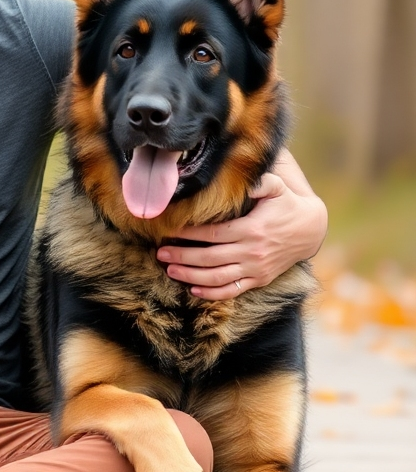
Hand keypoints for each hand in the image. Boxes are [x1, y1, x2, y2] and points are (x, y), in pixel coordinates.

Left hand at [157, 169, 327, 300]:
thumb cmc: (287, 205)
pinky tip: (194, 289)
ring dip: (191, 275)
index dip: (189, 234)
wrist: (311, 230)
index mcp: (252, 229)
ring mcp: (256, 269)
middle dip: (182, 256)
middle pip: (209, 258)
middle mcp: (252, 252)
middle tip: (160, 253)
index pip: (213, 234)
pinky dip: (212, 293)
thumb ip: (261, 183)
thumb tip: (246, 179)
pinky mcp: (259, 279)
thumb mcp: (278, 188)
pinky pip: (233, 290)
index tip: (170, 231)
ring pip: (217, 277)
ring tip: (170, 269)